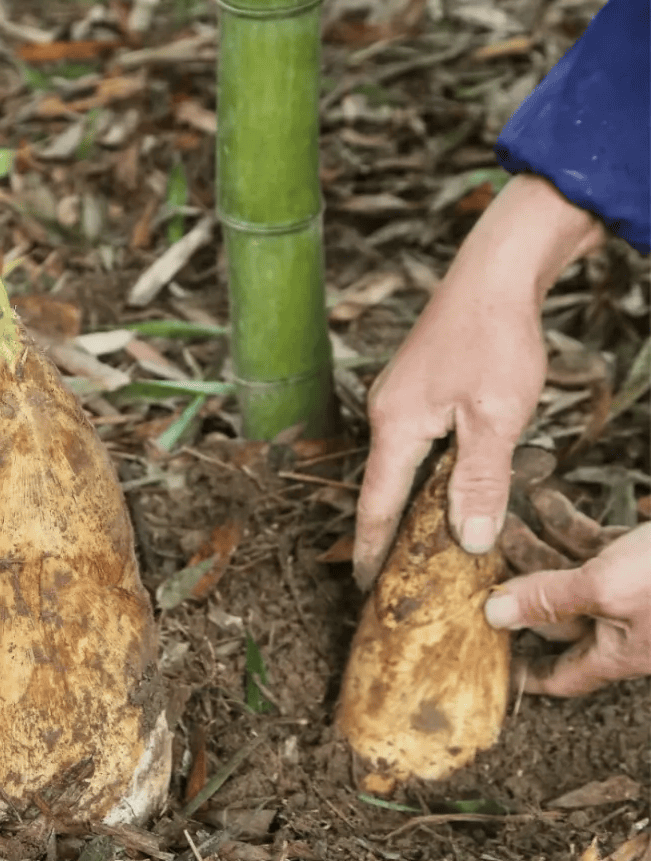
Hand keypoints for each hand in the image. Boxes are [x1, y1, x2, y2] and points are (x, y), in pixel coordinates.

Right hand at [353, 175, 605, 591]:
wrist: (496, 272)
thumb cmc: (494, 339)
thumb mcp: (496, 419)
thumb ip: (480, 482)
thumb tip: (468, 541)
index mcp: (395, 426)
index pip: (376, 505)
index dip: (371, 550)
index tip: (365, 588)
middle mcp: (385, 413)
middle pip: (382, 486)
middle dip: (387, 534)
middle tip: (396, 579)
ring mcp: (400, 396)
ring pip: (401, 463)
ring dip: (409, 502)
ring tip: (420, 543)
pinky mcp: (418, 385)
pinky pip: (413, 441)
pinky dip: (423, 472)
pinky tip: (446, 483)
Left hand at [485, 523, 650, 694]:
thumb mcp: (606, 589)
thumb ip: (550, 599)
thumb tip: (496, 615)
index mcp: (617, 650)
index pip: (561, 675)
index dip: (524, 674)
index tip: (487, 665)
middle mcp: (622, 626)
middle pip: (556, 612)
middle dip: (518, 585)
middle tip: (483, 560)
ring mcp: (631, 590)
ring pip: (571, 574)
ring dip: (538, 546)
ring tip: (507, 521)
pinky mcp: (642, 556)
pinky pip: (595, 545)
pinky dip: (568, 525)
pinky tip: (547, 501)